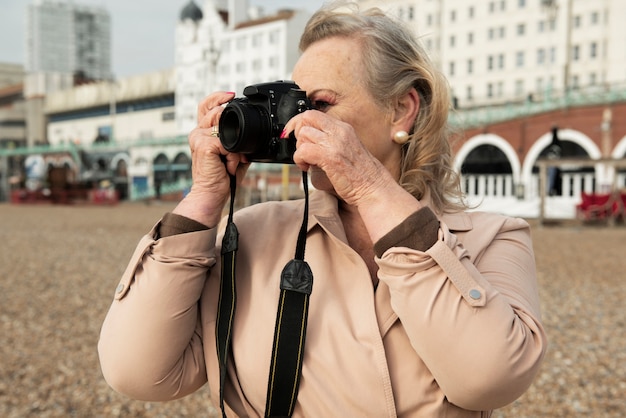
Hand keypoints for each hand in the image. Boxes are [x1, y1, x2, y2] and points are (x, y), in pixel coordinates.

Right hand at [172, 92, 249, 226]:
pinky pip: (227, 144)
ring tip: (231, 162)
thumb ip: (238, 140)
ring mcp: (198, 138)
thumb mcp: (233, 153)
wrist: (211, 194)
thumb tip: (252, 131)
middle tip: (235, 147)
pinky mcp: (204, 145)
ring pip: (225, 130)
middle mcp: (197, 133)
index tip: (231, 96)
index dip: (217, 97)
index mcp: (202, 132)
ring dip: (234, 149)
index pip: (205, 106)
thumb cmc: (221, 176)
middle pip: (214, 112)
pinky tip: (228, 167)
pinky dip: (233, 157)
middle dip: (230, 125)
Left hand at [284, 110, 421, 242]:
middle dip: (298, 135)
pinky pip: (303, 151)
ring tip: (307, 162)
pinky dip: (300, 160)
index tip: (296, 136)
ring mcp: (335, 144)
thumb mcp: (348, 150)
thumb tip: (309, 141)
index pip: (313, 114)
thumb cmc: (362, 175)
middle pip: (306, 120)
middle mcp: (339, 132)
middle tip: (303, 150)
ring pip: (303, 135)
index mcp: (344, 129)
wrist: (374, 188)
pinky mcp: (330, 157)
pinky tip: (307, 168)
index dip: (300, 124)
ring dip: (299, 149)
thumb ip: (331, 142)